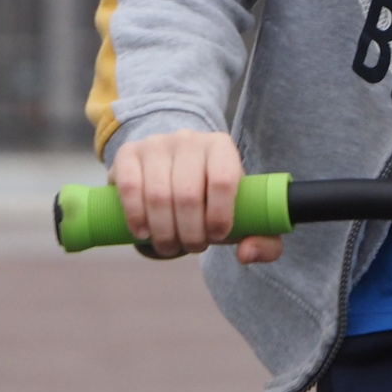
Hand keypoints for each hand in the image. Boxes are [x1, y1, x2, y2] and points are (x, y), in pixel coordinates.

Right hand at [108, 130, 280, 263]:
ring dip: (163, 232)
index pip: (223, 180)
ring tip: (170, 245)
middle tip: (192, 247)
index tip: (216, 237)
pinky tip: (144, 233)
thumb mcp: (243, 216)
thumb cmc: (213, 198)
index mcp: (221, 147)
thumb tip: (246, 253)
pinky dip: (136, 217)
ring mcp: (156, 143)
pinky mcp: (129, 152)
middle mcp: (189, 139)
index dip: (219, 215)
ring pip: (157, 196)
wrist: (173, 170)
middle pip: (187, 194)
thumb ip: (263, 241)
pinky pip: (129, 187)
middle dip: (189, 233)